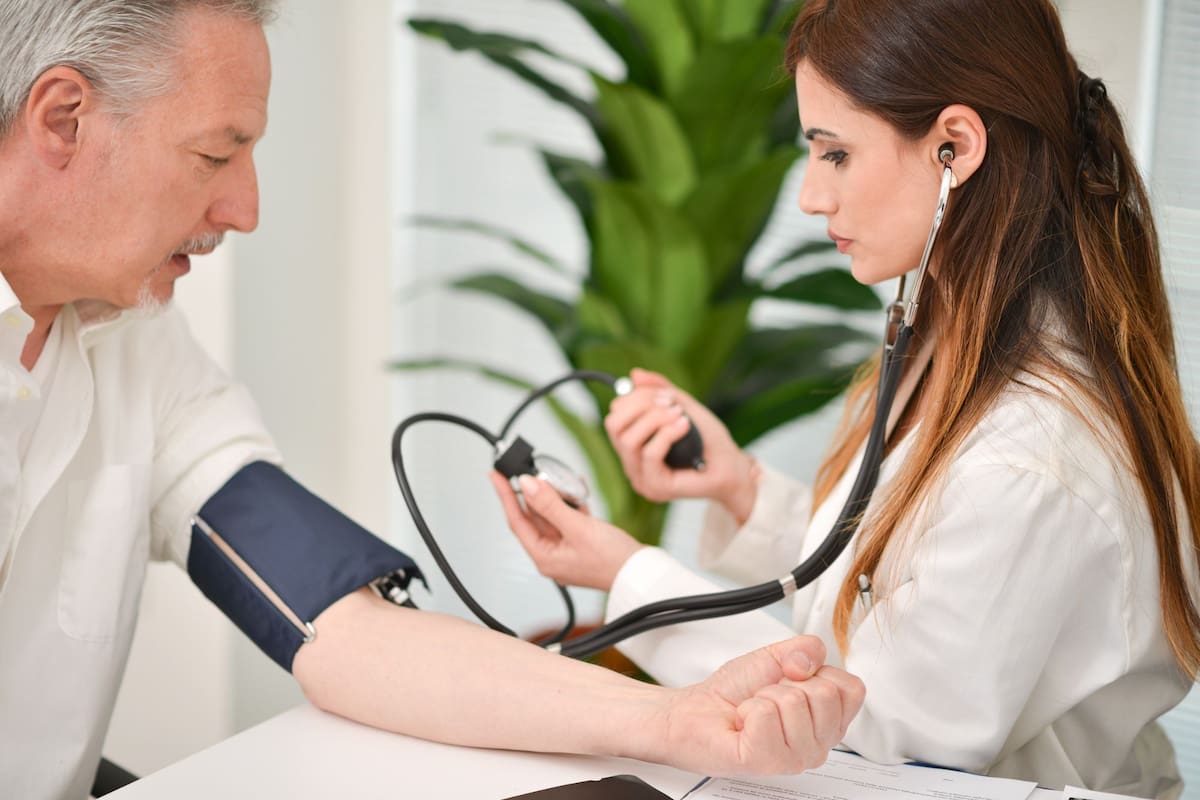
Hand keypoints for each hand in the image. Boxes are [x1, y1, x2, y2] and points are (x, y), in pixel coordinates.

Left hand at [489, 471, 642, 590]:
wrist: (642, 574)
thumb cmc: (613, 560)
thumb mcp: (578, 528)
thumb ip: (550, 505)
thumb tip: (527, 484)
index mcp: (544, 557)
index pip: (517, 521)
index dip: (505, 496)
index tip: (495, 475)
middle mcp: (552, 555)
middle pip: (534, 517)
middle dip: (535, 493)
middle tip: (531, 470)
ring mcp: (567, 550)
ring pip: (553, 516)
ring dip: (555, 496)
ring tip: (560, 479)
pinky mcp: (582, 544)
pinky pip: (569, 519)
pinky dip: (571, 504)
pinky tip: (577, 490)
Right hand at [606, 368, 757, 521]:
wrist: (733, 467)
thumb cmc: (709, 440)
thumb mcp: (683, 406)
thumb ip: (660, 390)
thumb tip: (634, 374)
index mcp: (633, 447)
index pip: (614, 418)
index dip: (634, 398)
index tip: (664, 395)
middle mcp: (632, 464)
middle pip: (614, 426)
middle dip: (641, 405)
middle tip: (670, 403)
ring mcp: (641, 478)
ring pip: (628, 440)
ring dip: (655, 419)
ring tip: (680, 415)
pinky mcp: (656, 487)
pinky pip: (649, 454)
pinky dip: (667, 434)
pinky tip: (684, 426)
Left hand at [653, 637, 864, 775]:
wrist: (698, 711)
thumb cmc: (736, 691)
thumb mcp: (778, 657)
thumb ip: (806, 648)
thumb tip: (809, 661)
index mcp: (827, 720)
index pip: (852, 689)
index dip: (820, 672)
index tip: (795, 678)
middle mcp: (817, 744)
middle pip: (826, 695)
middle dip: (789, 683)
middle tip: (769, 695)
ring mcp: (794, 757)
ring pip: (795, 702)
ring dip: (765, 696)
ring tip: (754, 710)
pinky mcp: (767, 761)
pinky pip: (765, 714)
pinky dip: (748, 708)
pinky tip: (744, 722)